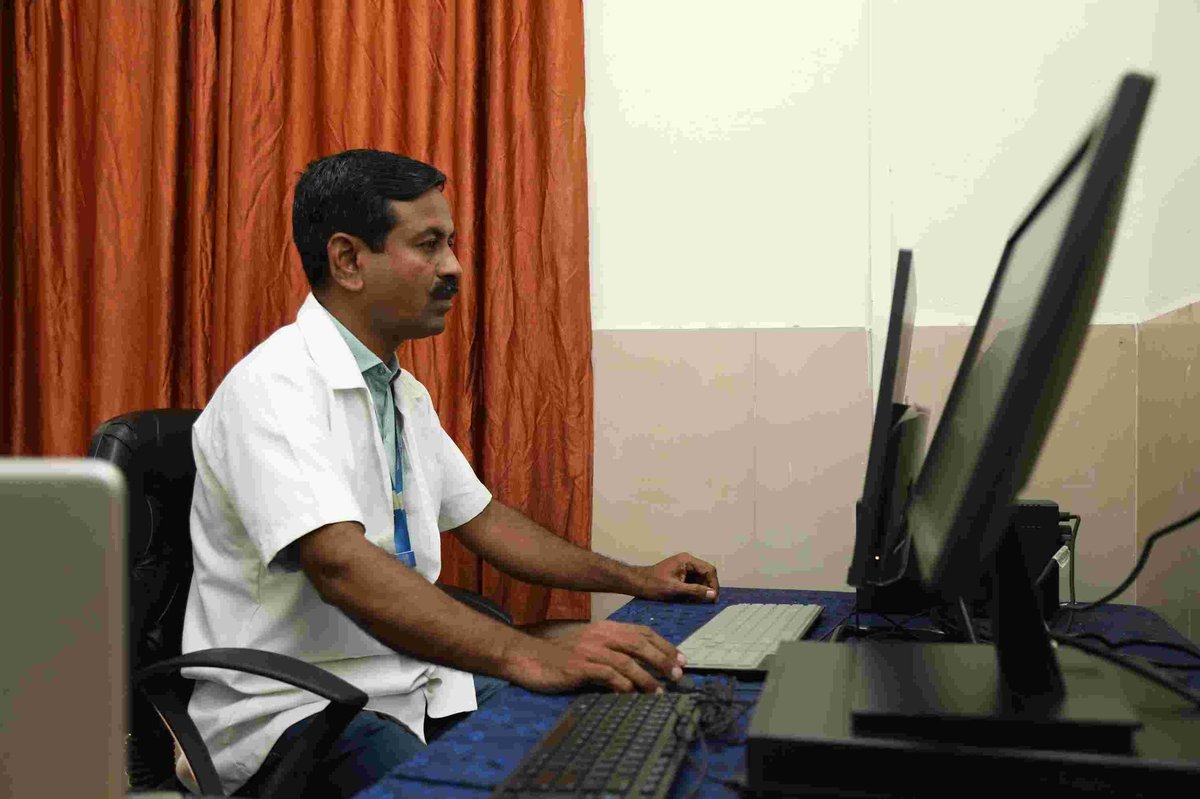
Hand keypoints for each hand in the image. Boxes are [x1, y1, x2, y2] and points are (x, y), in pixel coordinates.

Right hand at [509, 621, 684, 693]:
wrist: (527, 656)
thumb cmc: (558, 654)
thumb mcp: (587, 644)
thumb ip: (610, 649)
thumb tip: (638, 665)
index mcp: (605, 628)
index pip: (642, 632)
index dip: (664, 644)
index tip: (680, 658)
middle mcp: (600, 635)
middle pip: (640, 644)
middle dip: (662, 659)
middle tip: (677, 675)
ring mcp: (590, 650)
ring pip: (627, 662)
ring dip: (647, 678)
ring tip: (660, 692)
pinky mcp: (579, 666)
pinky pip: (608, 675)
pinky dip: (623, 686)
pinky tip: (632, 695)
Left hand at [636, 552, 719, 602]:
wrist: (636, 583)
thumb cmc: (653, 585)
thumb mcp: (675, 589)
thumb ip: (695, 591)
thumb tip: (713, 594)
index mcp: (687, 560)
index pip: (709, 570)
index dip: (714, 584)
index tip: (714, 599)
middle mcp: (687, 561)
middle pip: (706, 574)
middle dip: (708, 588)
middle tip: (710, 603)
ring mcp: (683, 567)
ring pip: (700, 578)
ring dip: (702, 590)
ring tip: (702, 603)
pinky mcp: (679, 574)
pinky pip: (693, 581)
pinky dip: (695, 590)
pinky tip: (693, 600)